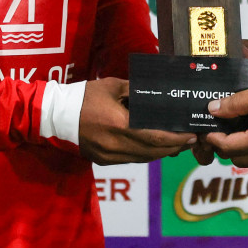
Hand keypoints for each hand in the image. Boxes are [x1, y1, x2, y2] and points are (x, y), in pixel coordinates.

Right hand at [77, 77, 195, 164]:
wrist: (55, 117)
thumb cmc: (84, 97)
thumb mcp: (112, 86)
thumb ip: (136, 90)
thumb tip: (158, 93)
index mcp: (119, 124)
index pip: (155, 137)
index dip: (176, 139)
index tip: (192, 135)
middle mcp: (115, 145)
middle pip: (153, 152)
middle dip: (174, 147)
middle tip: (191, 140)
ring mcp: (109, 156)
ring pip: (144, 159)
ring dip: (162, 153)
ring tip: (178, 144)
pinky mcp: (104, 161)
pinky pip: (132, 160)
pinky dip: (147, 154)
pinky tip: (156, 147)